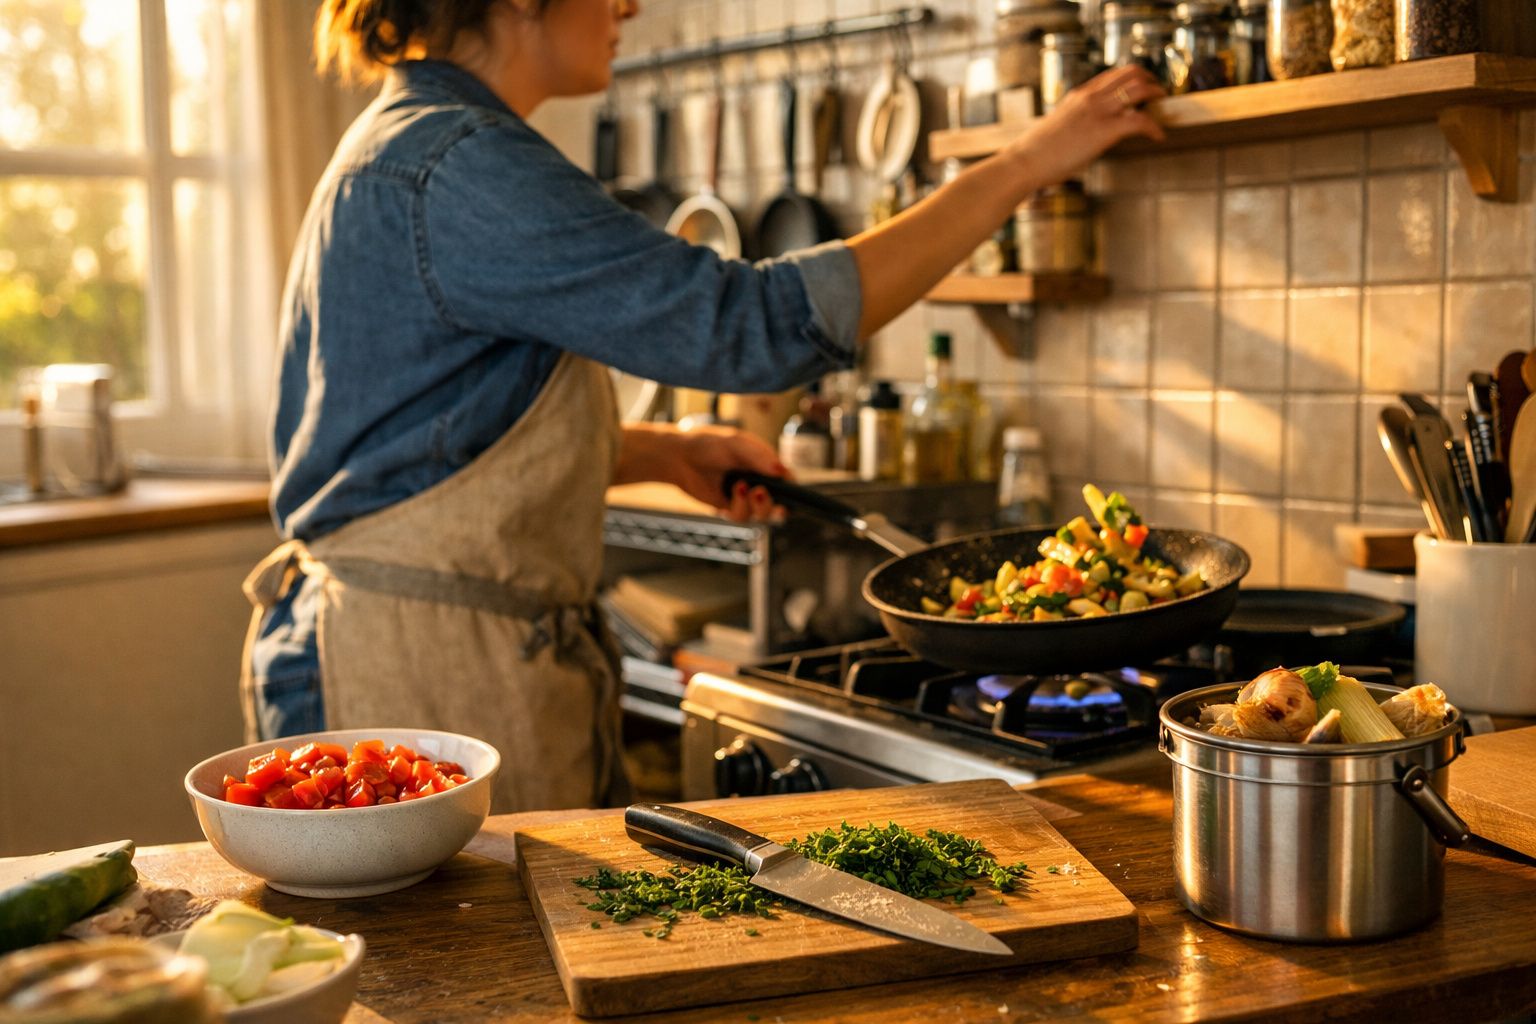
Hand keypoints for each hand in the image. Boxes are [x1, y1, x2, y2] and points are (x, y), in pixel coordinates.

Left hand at [615, 422, 787, 521]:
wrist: (679, 457)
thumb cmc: (709, 444)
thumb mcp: (737, 444)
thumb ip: (760, 457)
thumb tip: (782, 471)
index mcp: (766, 464)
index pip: (789, 482)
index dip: (794, 491)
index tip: (790, 493)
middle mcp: (759, 482)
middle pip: (780, 504)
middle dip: (774, 504)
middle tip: (762, 494)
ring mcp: (746, 497)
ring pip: (762, 515)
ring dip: (756, 505)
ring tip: (742, 487)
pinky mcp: (731, 508)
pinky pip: (743, 517)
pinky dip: (740, 507)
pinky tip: (733, 492)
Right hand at [1001, 66, 1165, 187]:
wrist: (1025, 162)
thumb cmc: (1036, 152)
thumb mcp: (1058, 126)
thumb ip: (1076, 122)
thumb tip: (1085, 134)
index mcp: (1079, 95)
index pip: (1113, 75)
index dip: (1133, 78)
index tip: (1142, 87)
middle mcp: (1090, 97)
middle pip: (1130, 73)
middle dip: (1150, 80)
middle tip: (1158, 92)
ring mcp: (1098, 111)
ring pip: (1139, 89)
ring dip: (1156, 94)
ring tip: (1163, 105)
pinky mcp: (1104, 130)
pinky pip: (1139, 121)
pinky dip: (1154, 127)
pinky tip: (1158, 136)